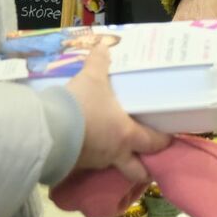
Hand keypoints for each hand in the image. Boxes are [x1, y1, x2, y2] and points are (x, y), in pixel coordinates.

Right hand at [65, 42, 170, 179]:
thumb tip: (103, 45)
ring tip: (114, 150)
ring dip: (116, 162)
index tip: (169, 138)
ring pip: (112, 167)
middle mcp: (114, 153)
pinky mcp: (74, 166)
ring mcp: (94, 163)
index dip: (163, 141)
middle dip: (144, 169)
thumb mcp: (91, 78)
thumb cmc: (81, 105)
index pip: (153, 143)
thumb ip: (99, 62)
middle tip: (148, 162)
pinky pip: (88, 165)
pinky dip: (91, 158)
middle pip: (137, 171)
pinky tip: (87, 148)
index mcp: (126, 134)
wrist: (48, 130)